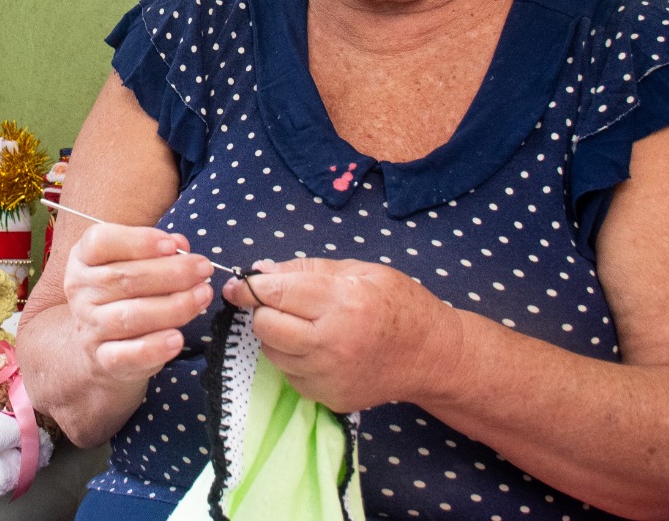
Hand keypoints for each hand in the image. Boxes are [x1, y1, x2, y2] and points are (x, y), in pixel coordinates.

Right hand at [62, 223, 213, 382]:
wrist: (99, 343)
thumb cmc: (121, 293)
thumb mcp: (130, 263)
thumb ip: (154, 250)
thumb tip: (180, 246)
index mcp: (83, 259)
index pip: (101, 242)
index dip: (139, 241)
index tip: (173, 245)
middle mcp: (81, 291)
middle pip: (123, 278)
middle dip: (172, 273)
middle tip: (203, 269)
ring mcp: (90, 326)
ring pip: (131, 315)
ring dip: (174, 306)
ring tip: (202, 296)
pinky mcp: (102, 359)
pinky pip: (127, 355)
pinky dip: (155, 347)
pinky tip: (177, 338)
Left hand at [220, 257, 462, 412]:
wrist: (432, 355)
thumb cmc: (398, 303)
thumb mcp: (358, 270)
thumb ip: (306, 270)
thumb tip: (261, 272)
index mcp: (342, 302)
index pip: (275, 294)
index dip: (249, 288)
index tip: (236, 285)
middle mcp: (333, 342)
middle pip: (266, 327)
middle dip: (262, 312)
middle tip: (276, 304)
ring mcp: (330, 375)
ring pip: (273, 353)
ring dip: (276, 337)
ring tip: (302, 325)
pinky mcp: (330, 398)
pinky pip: (291, 375)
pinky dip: (293, 360)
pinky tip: (316, 349)